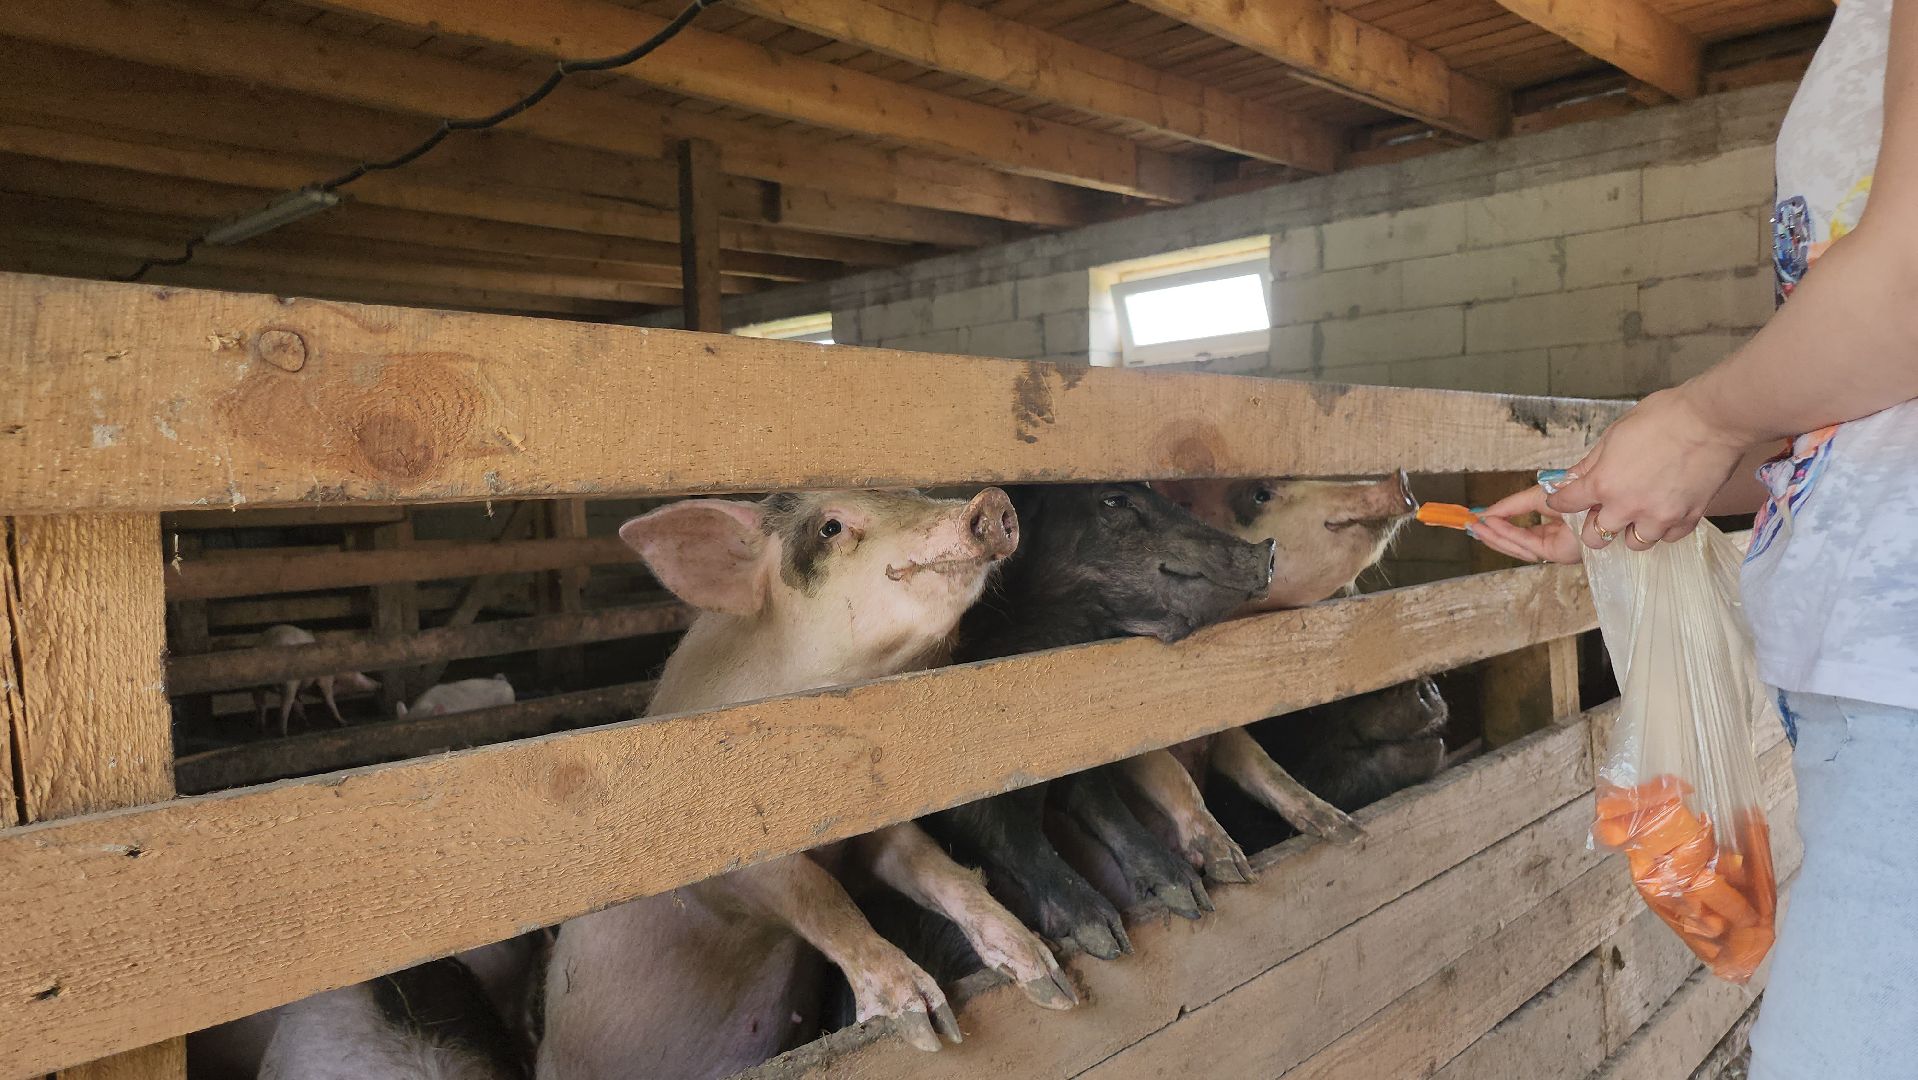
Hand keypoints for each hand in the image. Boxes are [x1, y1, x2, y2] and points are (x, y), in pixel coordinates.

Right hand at [1469, 487, 1582, 564]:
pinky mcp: (1555, 552)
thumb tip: (1487, 512)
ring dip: (1494, 536)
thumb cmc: (1576, 492)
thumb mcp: (1536, 496)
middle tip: (1472, 526)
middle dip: (1492, 535)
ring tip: (1477, 526)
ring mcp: (1554, 549)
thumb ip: (1512, 506)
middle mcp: (1553, 542)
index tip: (1479, 520)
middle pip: (1516, 543)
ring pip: (1517, 547)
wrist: (1595, 493)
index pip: (1520, 533)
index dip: (1498, 527)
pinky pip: (1525, 543)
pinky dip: (1506, 533)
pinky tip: (1492, 525)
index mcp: (1553, 529)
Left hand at [1545, 386, 1754, 550]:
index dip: (1559, 500)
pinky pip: (1668, 538)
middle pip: (1596, 537)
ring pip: (1634, 543)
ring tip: (1637, 512)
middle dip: (1594, 525)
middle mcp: (1627, 507)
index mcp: (1603, 483)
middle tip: (1602, 511)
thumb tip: (1570, 478)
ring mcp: (1659, 517)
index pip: (1566, 504)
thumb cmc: (1663, 417)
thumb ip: (1591, 463)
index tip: (1562, 498)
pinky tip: (1664, 511)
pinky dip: (1663, 528)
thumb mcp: (1615, 433)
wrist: (1713, 420)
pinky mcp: (1688, 519)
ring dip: (1631, 530)